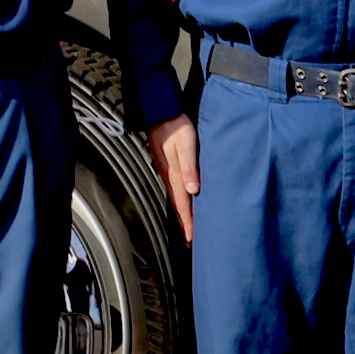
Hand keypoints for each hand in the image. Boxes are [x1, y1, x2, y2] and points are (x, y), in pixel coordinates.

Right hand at [144, 115, 198, 243]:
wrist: (160, 112)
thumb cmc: (177, 126)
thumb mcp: (186, 143)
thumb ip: (189, 166)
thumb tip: (194, 189)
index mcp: (174, 174)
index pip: (183, 204)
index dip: (188, 222)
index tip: (192, 238)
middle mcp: (169, 176)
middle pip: (178, 205)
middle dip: (184, 224)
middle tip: (190, 242)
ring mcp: (167, 171)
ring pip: (176, 199)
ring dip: (182, 214)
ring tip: (187, 228)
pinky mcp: (168, 166)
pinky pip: (175, 189)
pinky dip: (180, 201)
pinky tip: (183, 203)